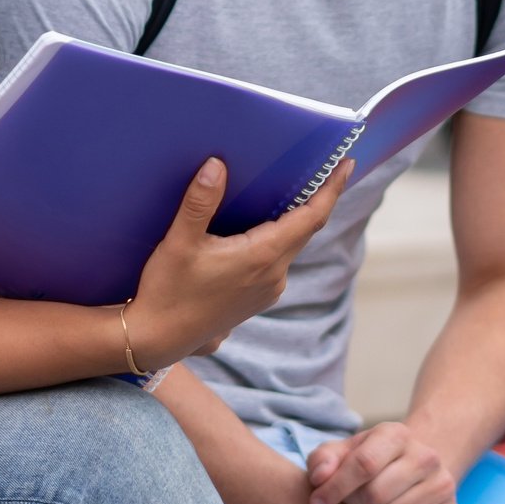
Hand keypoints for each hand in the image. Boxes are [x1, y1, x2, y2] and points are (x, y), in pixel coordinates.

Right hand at [131, 159, 351, 367]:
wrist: (158, 338)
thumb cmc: (168, 291)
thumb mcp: (179, 243)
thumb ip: (200, 202)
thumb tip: (216, 165)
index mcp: (262, 257)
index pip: (311, 218)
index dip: (331, 190)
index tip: (346, 164)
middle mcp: (274, 275)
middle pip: (305, 230)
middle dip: (318, 198)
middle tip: (326, 167)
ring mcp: (268, 290)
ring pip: (290, 245)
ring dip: (295, 220)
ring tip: (292, 190)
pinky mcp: (257, 298)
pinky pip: (278, 260)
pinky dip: (279, 238)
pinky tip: (262, 226)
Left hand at [307, 422, 457, 503]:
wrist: (410, 470)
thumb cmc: (367, 462)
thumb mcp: (341, 454)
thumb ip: (323, 460)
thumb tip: (319, 478)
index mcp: (396, 434)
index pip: (364, 464)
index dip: (335, 487)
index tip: (317, 503)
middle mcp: (426, 455)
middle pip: (375, 494)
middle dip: (355, 502)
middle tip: (352, 499)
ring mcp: (442, 483)